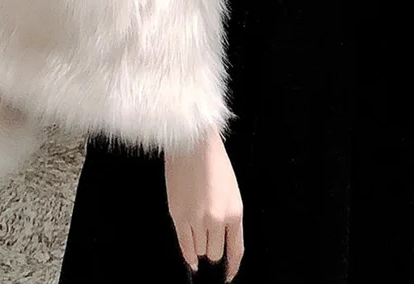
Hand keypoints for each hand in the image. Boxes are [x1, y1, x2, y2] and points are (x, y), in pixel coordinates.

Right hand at [165, 130, 244, 280]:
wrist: (194, 144)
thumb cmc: (214, 162)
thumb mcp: (232, 191)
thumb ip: (229, 218)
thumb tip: (223, 242)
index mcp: (235, 212)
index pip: (236, 251)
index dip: (232, 267)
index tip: (228, 276)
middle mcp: (217, 219)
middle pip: (215, 252)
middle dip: (212, 248)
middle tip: (209, 238)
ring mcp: (196, 219)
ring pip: (199, 250)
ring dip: (199, 245)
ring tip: (198, 229)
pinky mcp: (178, 216)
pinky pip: (184, 245)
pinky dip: (188, 255)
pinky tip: (191, 260)